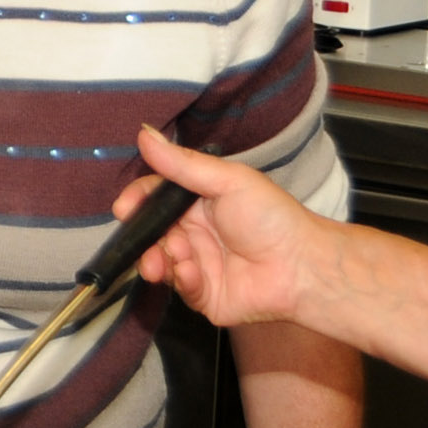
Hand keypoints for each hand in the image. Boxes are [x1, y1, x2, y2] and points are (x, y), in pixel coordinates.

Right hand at [117, 127, 328, 327]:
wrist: (303, 267)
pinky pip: (179, 288)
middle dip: (144, 239)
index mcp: (198, 203)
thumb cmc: (272, 218)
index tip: (124, 210)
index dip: (136, 203)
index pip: (154, 200)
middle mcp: (194, 233)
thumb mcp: (227, 181)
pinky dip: (181, 279)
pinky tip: (194, 273)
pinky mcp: (203, 294)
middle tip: (150, 244)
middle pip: (150, 234)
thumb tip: (144, 133)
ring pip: (159, 262)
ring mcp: (197, 264)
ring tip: (168, 261)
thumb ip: (182, 163)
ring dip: (157, 260)